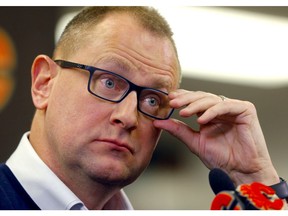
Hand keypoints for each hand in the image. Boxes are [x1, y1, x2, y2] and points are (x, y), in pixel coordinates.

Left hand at [154, 90, 278, 185]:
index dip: (182, 97)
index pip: (194, 100)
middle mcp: (221, 109)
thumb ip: (178, 130)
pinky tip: (201, 119)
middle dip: (186, 99)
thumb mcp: (195, 142)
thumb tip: (158, 122)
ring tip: (183, 113)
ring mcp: (233, 108)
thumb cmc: (221, 158)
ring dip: (196, 105)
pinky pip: (225, 106)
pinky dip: (212, 112)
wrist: (241, 171)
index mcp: (210, 114)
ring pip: (211, 99)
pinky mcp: (245, 109)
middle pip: (201, 97)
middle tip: (173, 103)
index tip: (169, 99)